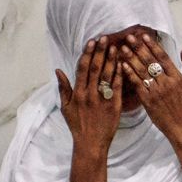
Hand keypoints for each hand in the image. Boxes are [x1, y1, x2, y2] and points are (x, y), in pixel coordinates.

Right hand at [56, 37, 121, 157]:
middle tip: (105, 37)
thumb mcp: (65, 107)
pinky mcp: (114, 106)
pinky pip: (117, 87)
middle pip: (95, 68)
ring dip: (112, 60)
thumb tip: (57, 70)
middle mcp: (89, 94)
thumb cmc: (77, 125)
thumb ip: (63, 88)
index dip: (87, 54)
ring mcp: (102, 100)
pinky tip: (124, 64)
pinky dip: (120, 75)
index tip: (91, 41)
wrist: (90, 144)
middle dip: (100, 51)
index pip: (82, 69)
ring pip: (107, 76)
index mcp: (77, 93)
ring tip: (116, 46)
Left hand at [120, 34, 181, 157]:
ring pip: (141, 71)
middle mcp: (166, 83)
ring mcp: (156, 92)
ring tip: (122, 48)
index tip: (144, 36)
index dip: (153, 46)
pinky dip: (129, 74)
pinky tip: (122, 65)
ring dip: (130, 58)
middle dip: (139, 48)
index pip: (163, 58)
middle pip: (150, 62)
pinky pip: (136, 85)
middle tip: (129, 36)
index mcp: (177, 78)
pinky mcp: (147, 101)